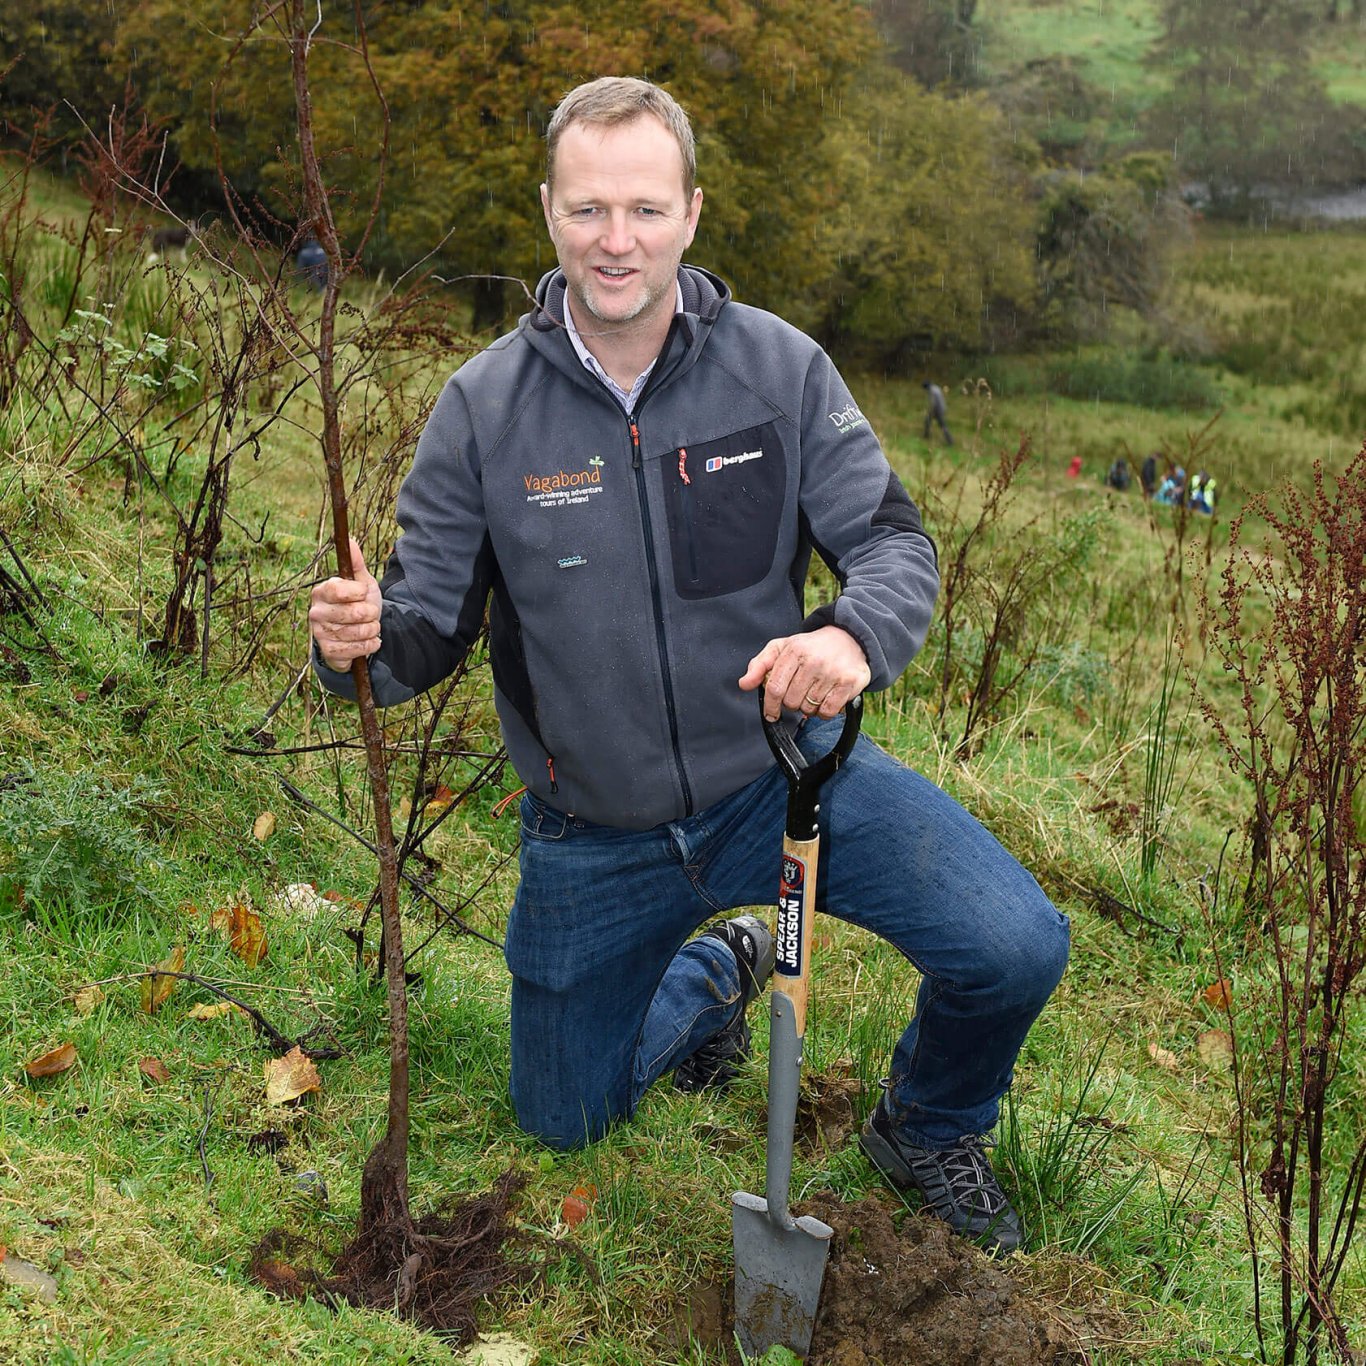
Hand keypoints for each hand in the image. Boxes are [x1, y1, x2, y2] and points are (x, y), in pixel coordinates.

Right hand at [308, 537, 382, 670]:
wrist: (359, 634)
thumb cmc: (358, 605)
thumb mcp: (362, 583)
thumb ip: (356, 564)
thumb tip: (350, 540)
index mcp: (322, 592)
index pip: (339, 589)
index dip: (358, 593)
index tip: (364, 593)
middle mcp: (316, 612)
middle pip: (353, 613)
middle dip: (371, 614)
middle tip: (369, 613)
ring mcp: (320, 633)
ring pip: (358, 632)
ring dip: (372, 630)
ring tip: (370, 627)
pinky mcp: (328, 652)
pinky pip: (356, 649)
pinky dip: (370, 645)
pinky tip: (369, 641)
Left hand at [738, 625, 869, 722]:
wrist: (849, 638)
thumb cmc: (811, 647)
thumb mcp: (782, 648)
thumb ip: (760, 665)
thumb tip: (744, 684)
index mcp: (794, 651)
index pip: (774, 687)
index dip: (770, 705)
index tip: (771, 713)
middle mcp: (814, 661)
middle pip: (791, 702)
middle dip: (791, 702)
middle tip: (799, 691)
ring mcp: (832, 673)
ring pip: (809, 709)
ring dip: (808, 707)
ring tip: (813, 691)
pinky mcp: (849, 683)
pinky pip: (827, 712)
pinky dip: (823, 712)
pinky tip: (824, 698)